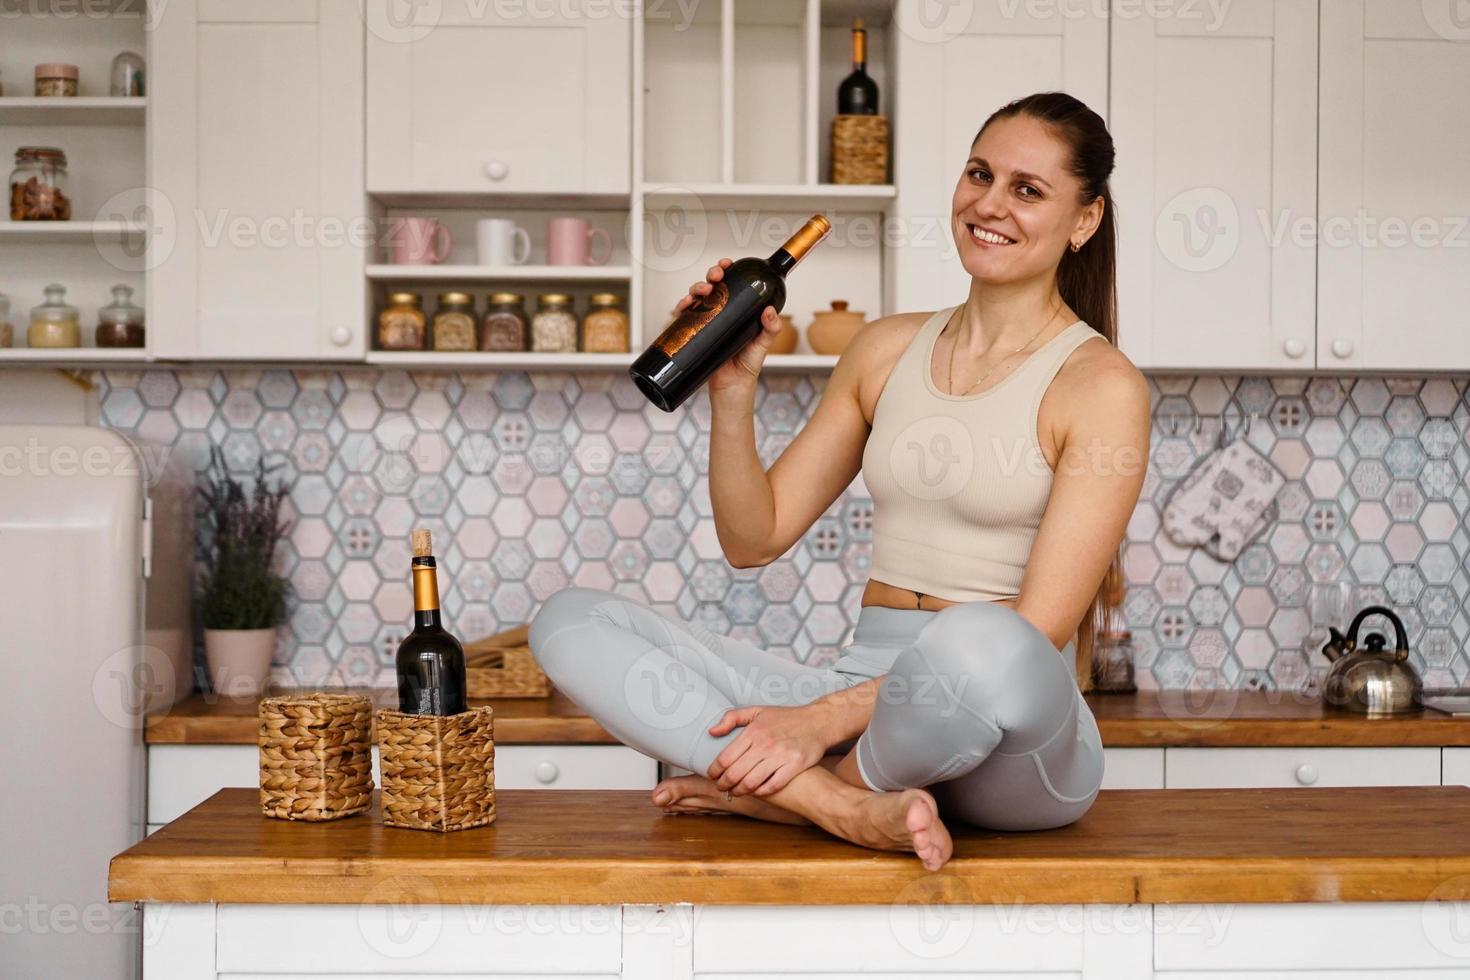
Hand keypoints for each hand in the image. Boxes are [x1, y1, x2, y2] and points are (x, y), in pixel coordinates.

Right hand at [670, 258, 782, 397]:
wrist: (732, 387)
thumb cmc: (747, 365)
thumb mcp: (763, 344)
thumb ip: (770, 328)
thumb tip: (770, 311)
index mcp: (736, 308)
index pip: (731, 283)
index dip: (727, 270)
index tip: (728, 264)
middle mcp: (719, 311)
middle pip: (712, 285)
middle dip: (711, 275)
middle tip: (716, 276)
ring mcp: (704, 322)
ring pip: (697, 297)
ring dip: (696, 287)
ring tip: (703, 290)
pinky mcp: (692, 334)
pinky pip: (683, 317)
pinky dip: (681, 306)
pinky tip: (684, 305)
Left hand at [706, 704, 828, 797]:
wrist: (818, 721)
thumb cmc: (786, 717)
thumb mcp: (756, 711)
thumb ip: (731, 718)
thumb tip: (712, 732)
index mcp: (753, 731)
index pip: (725, 757)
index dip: (714, 771)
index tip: (712, 775)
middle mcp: (765, 744)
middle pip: (735, 773)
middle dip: (723, 784)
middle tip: (721, 787)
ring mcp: (780, 756)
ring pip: (751, 783)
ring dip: (739, 791)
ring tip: (735, 792)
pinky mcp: (795, 766)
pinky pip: (772, 786)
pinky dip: (760, 792)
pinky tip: (755, 791)